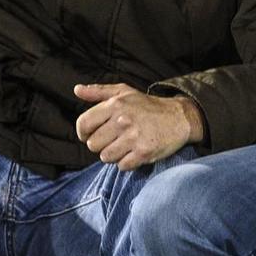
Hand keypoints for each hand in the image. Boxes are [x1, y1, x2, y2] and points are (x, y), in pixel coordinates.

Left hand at [73, 83, 204, 170]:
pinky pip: (122, 166)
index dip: (83, 133)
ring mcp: (134, 137)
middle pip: (93, 144)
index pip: (84, 124)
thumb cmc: (148, 106)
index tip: (91, 134)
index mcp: (116, 105)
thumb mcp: (124, 92)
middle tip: (114, 139)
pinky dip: (126, 162)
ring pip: (106, 157)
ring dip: (113, 154)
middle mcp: (123, 120)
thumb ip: (98, 91)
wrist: (179, 117)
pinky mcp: (144, 152)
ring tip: (124, 145)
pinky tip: (134, 152)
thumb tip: (77, 90)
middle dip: (101, 144)